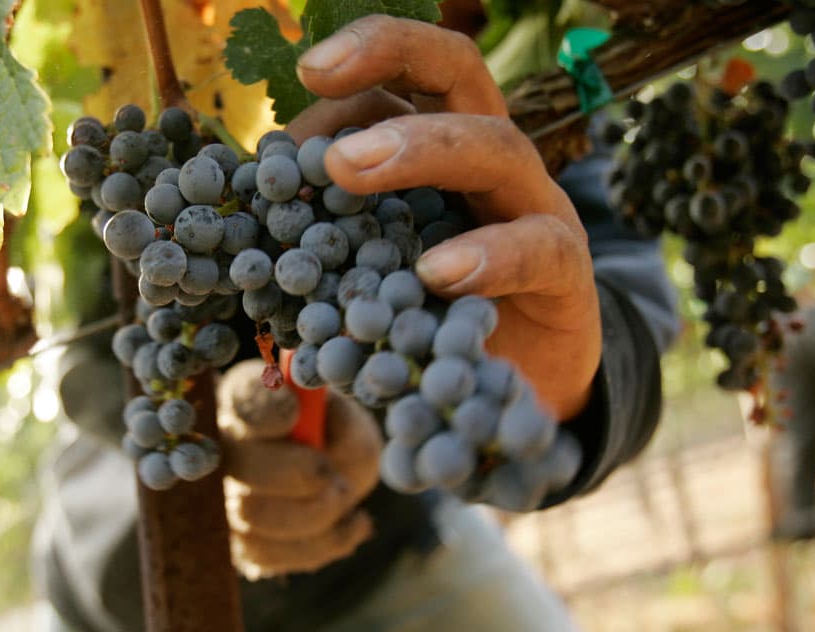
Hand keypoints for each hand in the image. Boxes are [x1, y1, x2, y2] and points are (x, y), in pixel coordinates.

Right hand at [217, 360, 378, 578]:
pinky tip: (352, 524)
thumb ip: (343, 425)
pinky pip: (266, 554)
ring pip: (251, 516)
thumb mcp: (350, 423)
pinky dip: (321, 544)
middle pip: (239, 465)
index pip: (242, 398)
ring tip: (345, 496)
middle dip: (298, 475)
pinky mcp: (237, 541)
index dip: (264, 408)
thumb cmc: (336, 438)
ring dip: (314, 514)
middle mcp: (224, 446)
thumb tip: (326, 440)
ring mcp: (223, 498)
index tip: (294, 413)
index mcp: (249, 398)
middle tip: (338, 480)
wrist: (335, 477)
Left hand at [287, 15, 601, 420]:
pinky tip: (436, 273)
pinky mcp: (568, 274)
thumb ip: (315, 231)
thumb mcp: (359, 267)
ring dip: (420, 149)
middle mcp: (491, 161)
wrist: (502, 394)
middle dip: (392, 64)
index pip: (410, 73)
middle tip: (319, 103)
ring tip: (348, 169)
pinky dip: (488, 255)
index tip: (309, 68)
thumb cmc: (420, 317)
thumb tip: (246, 203)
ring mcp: (537, 209)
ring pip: (499, 146)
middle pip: (459, 73)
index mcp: (438, 144)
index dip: (367, 55)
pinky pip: (539, 248)